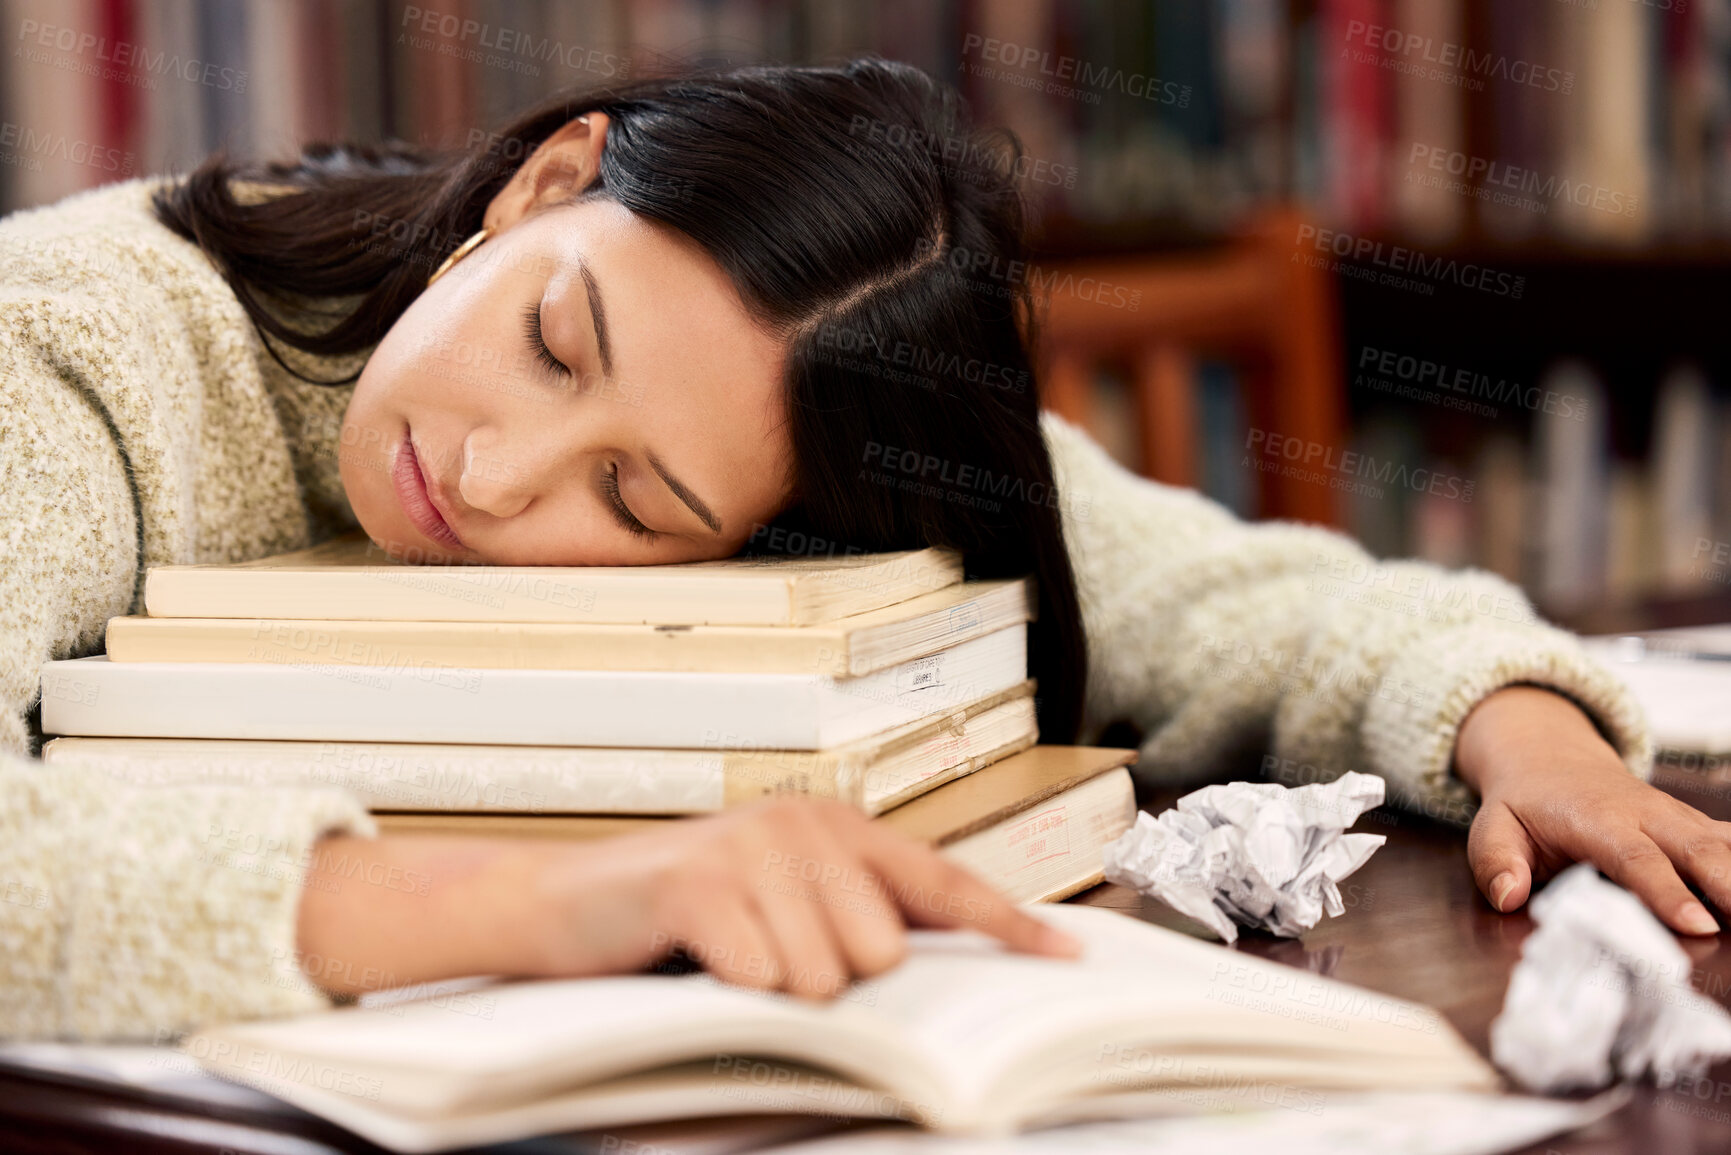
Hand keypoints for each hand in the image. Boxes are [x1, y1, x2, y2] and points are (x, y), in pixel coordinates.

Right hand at [295, 799, 1080, 999]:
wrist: (565, 907)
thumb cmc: (684, 921)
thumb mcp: (783, 912)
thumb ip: (857, 923)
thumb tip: (936, 967)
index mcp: (837, 829)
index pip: (943, 880)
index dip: (1008, 922)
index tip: (1068, 956)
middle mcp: (807, 824)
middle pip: (882, 952)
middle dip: (833, 980)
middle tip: (769, 960)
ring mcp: (755, 846)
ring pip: (827, 976)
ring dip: (777, 992)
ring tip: (730, 960)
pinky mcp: (702, 879)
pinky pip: (765, 979)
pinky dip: (733, 993)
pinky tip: (701, 961)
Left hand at [1454, 685, 1728, 935]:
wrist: (1550, 759)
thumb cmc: (1524, 803)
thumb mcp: (1493, 826)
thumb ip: (1495, 860)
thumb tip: (1508, 895)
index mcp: (1597, 818)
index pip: (1635, 858)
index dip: (1666, 891)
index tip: (1696, 923)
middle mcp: (1645, 814)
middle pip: (1696, 848)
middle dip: (1728, 885)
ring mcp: (1674, 817)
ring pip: (1722, 844)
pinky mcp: (1691, 825)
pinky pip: (1729, 839)